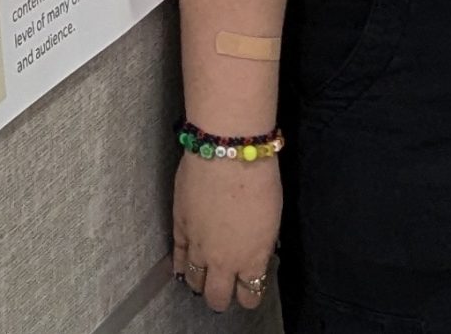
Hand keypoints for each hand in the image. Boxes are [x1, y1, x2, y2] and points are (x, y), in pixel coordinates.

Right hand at [173, 151, 280, 312]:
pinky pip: (178, 257)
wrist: (228, 154)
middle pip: (217, 297)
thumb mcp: (272, 221)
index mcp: (252, 260)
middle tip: (224, 287)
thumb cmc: (261, 181)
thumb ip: (260, 245)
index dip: (249, 294)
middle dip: (222, 297)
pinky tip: (182, 270)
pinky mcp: (180, 228)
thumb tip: (254, 251)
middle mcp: (224, 262)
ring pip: (195, 281)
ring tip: (203, 278)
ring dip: (200, 282)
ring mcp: (198, 247)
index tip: (250, 285)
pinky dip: (181, 266)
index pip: (250, 295)